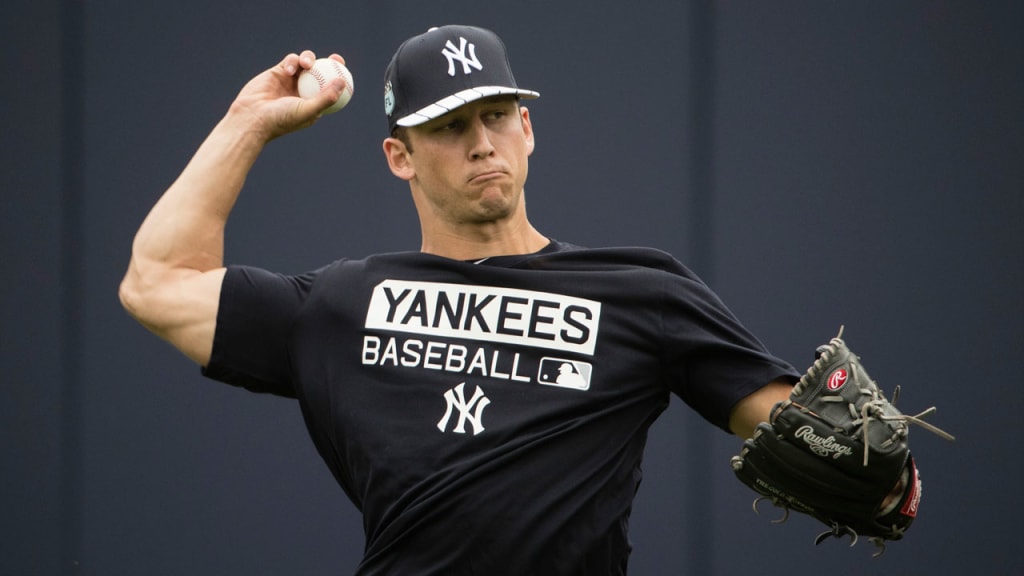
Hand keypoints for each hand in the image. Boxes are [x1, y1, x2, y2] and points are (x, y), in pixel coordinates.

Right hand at [228, 51, 349, 141]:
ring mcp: (291, 81)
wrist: (252, 118)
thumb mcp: (307, 110)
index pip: (331, 88)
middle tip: (336, 59)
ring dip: (309, 59)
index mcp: (313, 103)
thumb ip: (326, 98)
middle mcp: (303, 91)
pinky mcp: (278, 72)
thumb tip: (343, 82)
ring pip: (306, 63)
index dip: (339, 78)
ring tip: (307, 64)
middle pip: (321, 73)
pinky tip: (290, 70)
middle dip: (330, 64)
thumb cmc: (281, 119)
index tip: (345, 71)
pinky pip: (290, 61)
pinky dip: (292, 62)